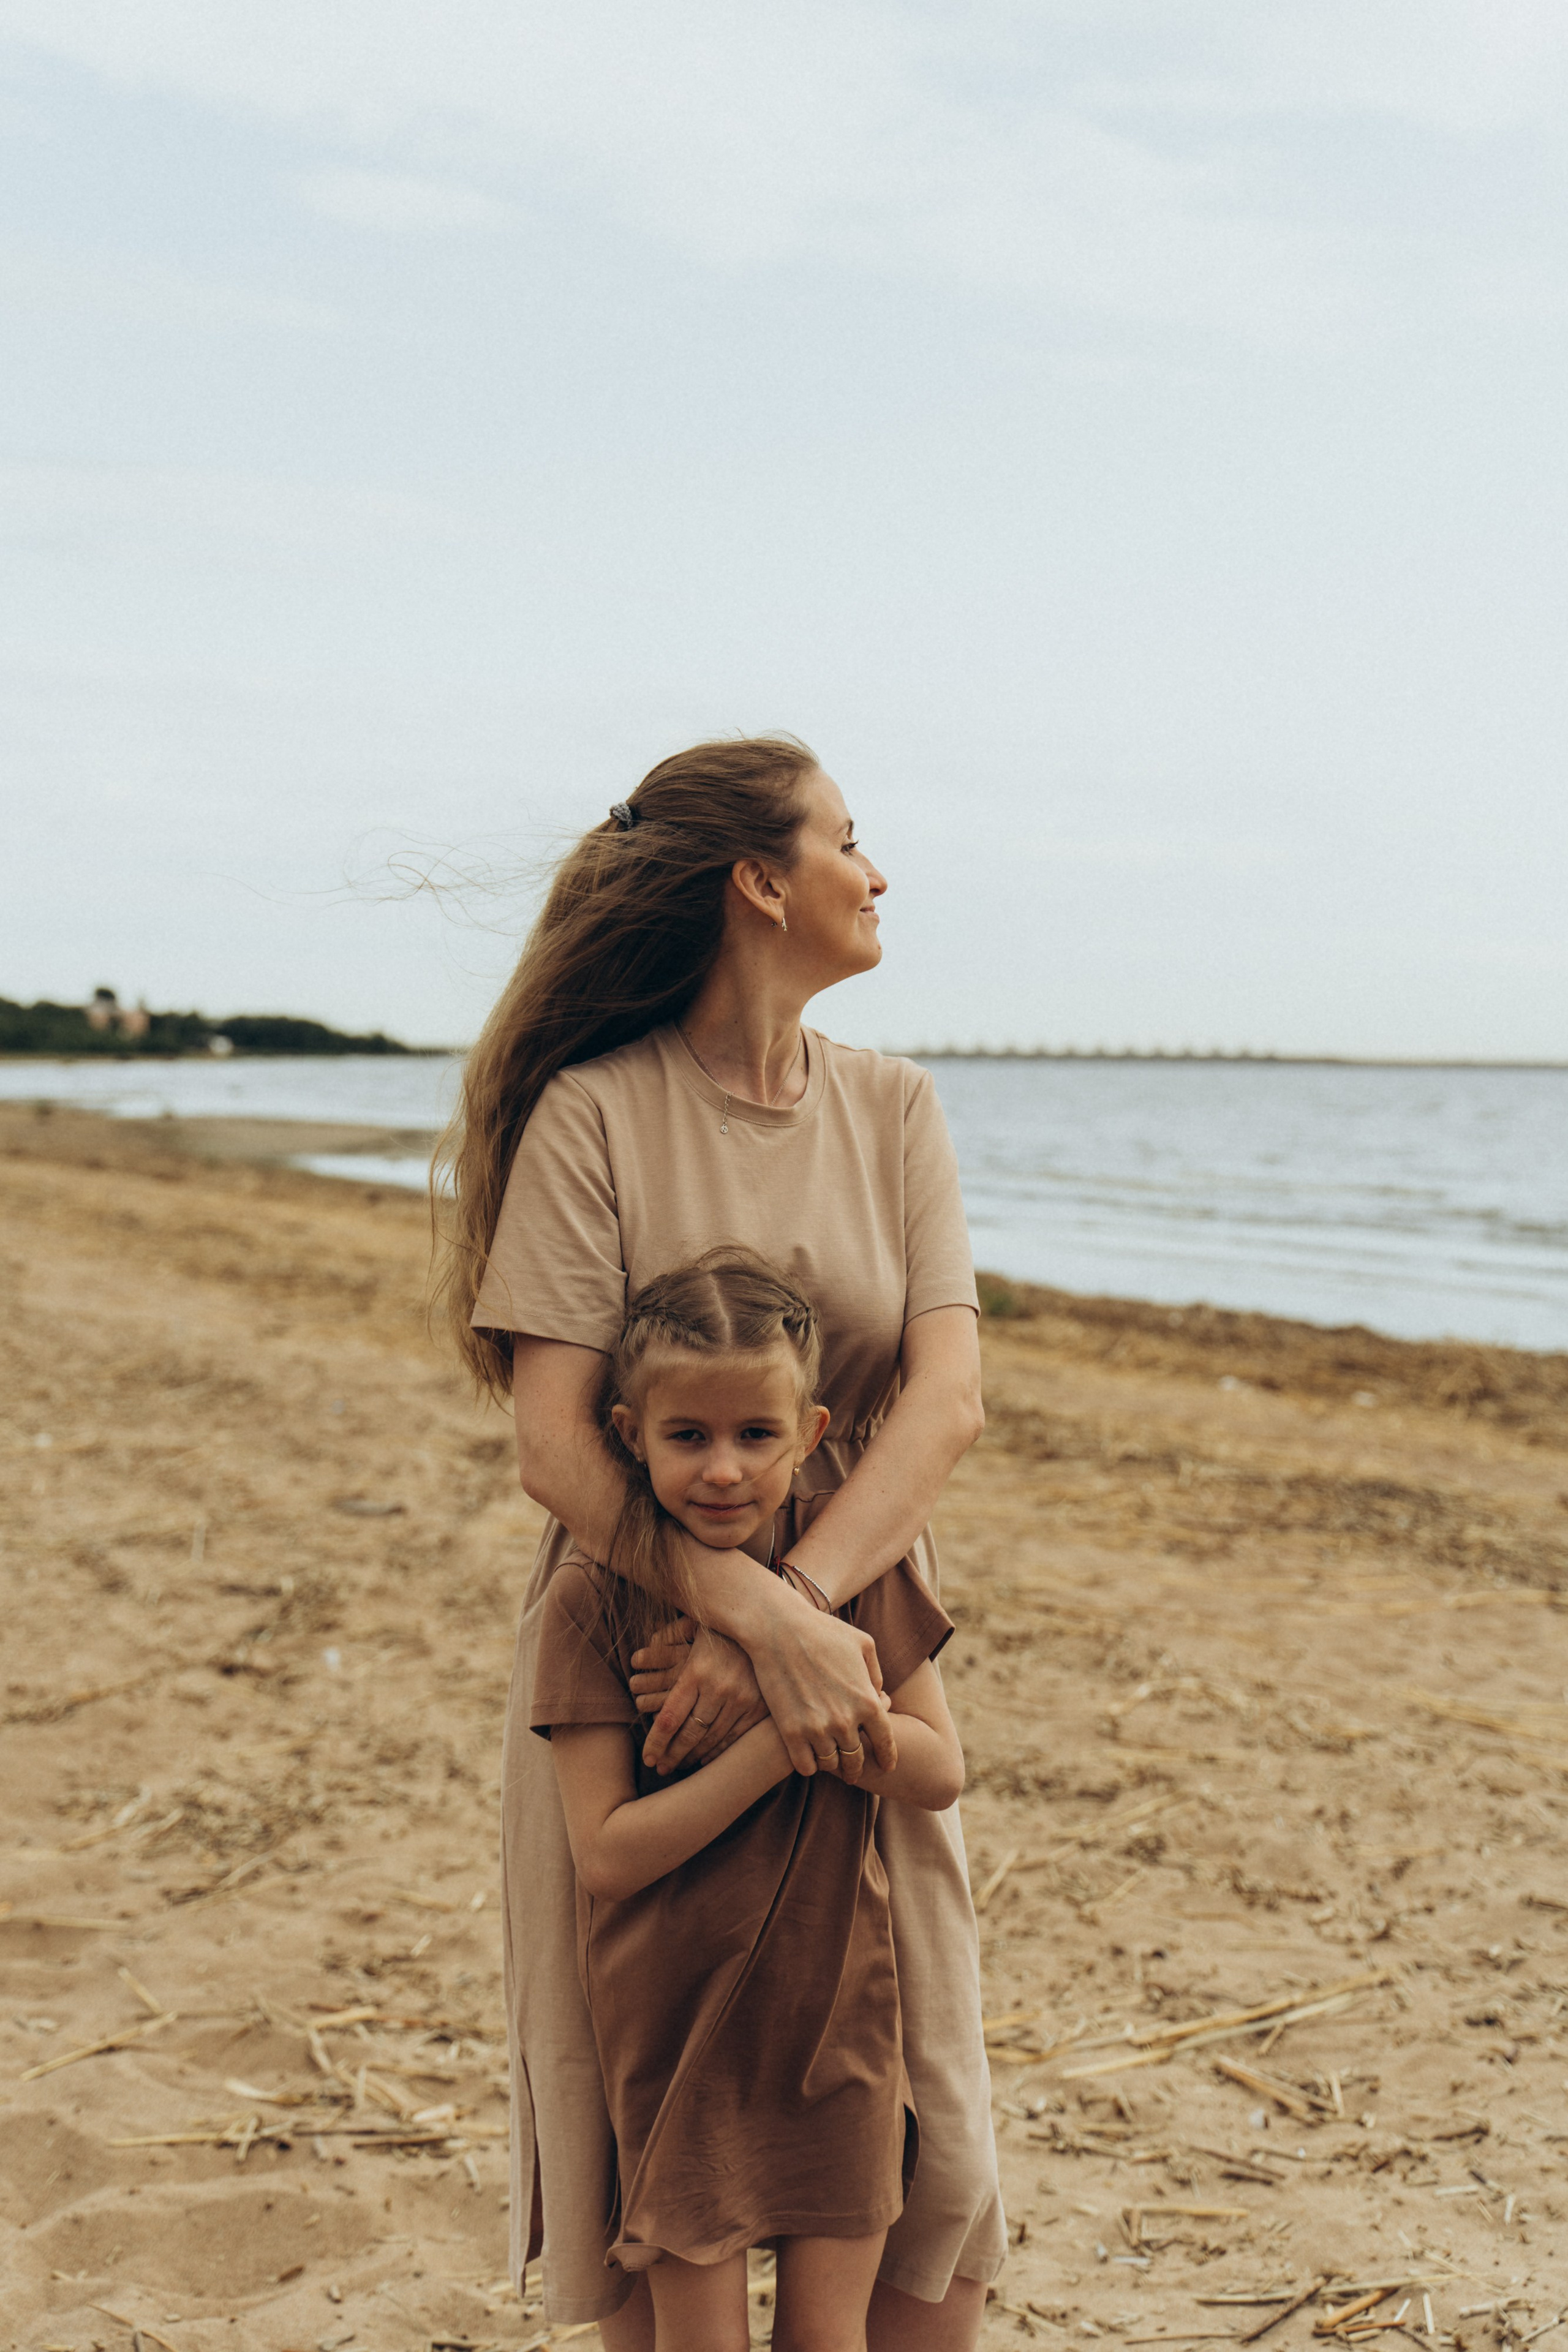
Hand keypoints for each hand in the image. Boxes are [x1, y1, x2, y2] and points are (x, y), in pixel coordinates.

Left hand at [633, 1623, 768, 1775]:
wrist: (770, 1629)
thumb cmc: (725, 1629)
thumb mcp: (696, 1626)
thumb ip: (667, 1640)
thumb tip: (639, 1657)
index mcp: (696, 1671)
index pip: (670, 1717)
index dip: (656, 1742)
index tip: (647, 1758)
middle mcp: (718, 1688)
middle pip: (689, 1734)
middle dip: (672, 1756)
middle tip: (660, 1769)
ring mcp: (741, 1700)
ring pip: (712, 1739)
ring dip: (693, 1756)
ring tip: (680, 1765)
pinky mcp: (760, 1708)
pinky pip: (735, 1738)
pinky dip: (718, 1751)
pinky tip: (706, 1758)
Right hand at [744, 1582, 896, 1782]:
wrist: (778, 1629)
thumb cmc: (822, 1631)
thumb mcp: (863, 1644)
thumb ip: (875, 1674)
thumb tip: (879, 1696)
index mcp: (867, 1701)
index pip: (885, 1743)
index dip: (887, 1757)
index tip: (886, 1765)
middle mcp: (845, 1721)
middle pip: (856, 1760)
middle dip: (856, 1767)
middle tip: (852, 1770)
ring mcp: (817, 1729)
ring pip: (830, 1764)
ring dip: (831, 1764)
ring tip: (829, 1759)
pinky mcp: (790, 1732)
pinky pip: (805, 1767)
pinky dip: (810, 1765)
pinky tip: (808, 1756)